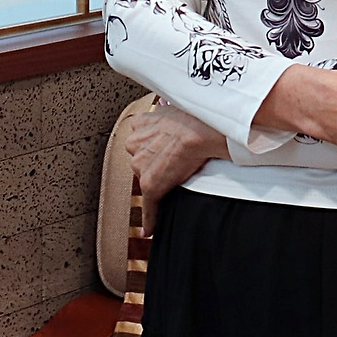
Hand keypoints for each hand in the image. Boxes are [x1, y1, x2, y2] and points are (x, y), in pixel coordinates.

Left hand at [125, 103, 225, 235]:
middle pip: (141, 159)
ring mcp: (141, 166)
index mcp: (139, 124)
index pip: (141, 140)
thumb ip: (165, 114)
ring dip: (159, 179)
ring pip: (147, 178)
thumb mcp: (173, 107)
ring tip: (179, 172)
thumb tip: (170, 112)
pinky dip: (150, 220)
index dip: (154, 144)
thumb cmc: (195, 115)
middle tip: (176, 157)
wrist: (202, 129)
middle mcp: (134, 144)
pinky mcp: (150, 185)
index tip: (165, 147)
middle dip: (156, 161)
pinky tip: (150, 229)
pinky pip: (149, 207)